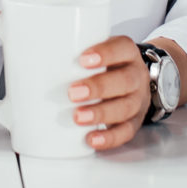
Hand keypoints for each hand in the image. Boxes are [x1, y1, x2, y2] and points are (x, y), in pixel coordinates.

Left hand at [70, 35, 186, 152]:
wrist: (144, 76)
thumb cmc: (112, 63)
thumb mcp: (106, 50)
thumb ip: (80, 51)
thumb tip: (42, 52)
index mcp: (128, 53)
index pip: (121, 48)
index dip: (105, 53)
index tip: (83, 59)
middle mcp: (137, 76)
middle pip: (124, 81)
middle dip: (99, 87)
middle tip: (73, 92)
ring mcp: (139, 100)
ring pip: (125, 108)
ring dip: (101, 113)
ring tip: (78, 117)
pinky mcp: (135, 121)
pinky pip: (126, 131)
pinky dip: (109, 137)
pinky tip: (91, 139)